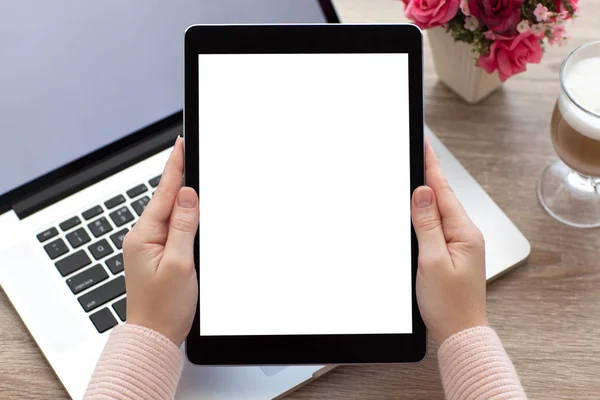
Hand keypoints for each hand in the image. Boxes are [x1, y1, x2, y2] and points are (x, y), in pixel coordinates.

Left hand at [123, 137, 198, 345]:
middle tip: (190, 152)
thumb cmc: (164, 307)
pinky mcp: (157, 254)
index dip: (174, 167)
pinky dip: (181, 215)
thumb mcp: (180, 263)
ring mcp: (148, 246)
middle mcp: (142, 237)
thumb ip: (183, 226)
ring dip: (181, 195)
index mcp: (143, 236)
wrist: (155, 335)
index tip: (180, 144)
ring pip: (169, 213)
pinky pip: (171, 227)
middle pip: (165, 199)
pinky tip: (189, 210)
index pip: (163, 193)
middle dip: (179, 176)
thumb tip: (187, 195)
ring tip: (192, 175)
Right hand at [412, 138, 487, 344]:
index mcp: (464, 233)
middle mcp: (466, 235)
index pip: (443, 191)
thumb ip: (427, 224)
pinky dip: (428, 212)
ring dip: (428, 191)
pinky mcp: (454, 253)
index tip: (423, 144)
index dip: (430, 166)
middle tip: (417, 150)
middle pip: (443, 197)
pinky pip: (439, 225)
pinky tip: (421, 207)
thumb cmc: (448, 304)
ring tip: (417, 170)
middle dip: (428, 173)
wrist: (460, 332)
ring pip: (440, 211)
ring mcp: (461, 244)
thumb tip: (423, 193)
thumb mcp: (432, 261)